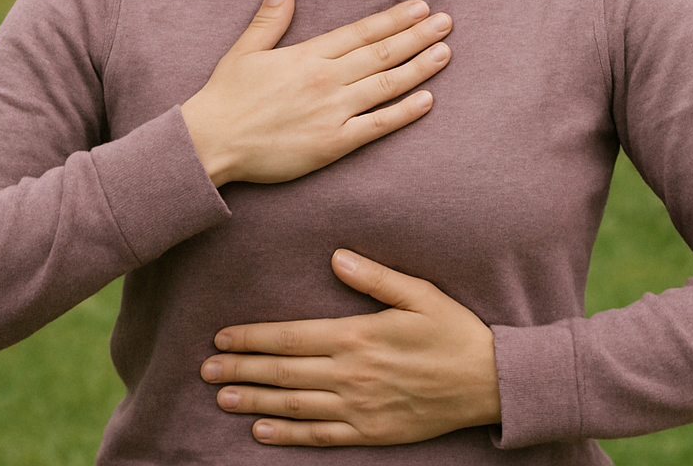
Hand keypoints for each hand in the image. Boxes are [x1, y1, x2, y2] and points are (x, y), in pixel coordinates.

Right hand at [182, 0, 451, 187]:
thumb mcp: (244, 51)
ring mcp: (332, 112)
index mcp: (307, 55)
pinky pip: (376, 126)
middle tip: (447, 23)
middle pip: (381, 53)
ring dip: (418, 67)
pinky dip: (403, 112)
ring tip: (445, 52)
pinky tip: (427, 100)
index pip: (361, 32)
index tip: (420, 7)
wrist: (211, 143)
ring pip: (385, 84)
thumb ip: (269, 19)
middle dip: (417, 36)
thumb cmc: (226, 97)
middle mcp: (326, 79)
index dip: (393, 19)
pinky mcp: (332, 143)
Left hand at [200, 249, 501, 445]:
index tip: (223, 337)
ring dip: (255, 400)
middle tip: (205, 370)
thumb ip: (374, 277)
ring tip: (222, 397)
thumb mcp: (419, 292)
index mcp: (358, 336)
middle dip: (242, 369)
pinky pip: (321, 436)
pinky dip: (288, 435)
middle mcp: (352, 374)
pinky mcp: (371, 432)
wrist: (488, 382)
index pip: (292, 336)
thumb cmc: (453, 330)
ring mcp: (360, 407)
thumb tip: (336, 257)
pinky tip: (262, 431)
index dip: (254, 337)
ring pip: (295, 405)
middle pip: (284, 371)